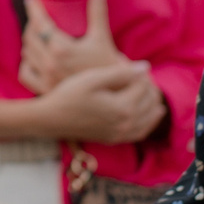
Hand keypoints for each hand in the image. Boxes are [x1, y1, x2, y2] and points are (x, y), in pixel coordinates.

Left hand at [17, 0, 125, 94]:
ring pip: (26, 53)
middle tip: (37, 17)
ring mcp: (46, 78)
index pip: (40, 23)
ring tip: (37, 35)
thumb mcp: (102, 36)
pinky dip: (26, 64)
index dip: (33, 9)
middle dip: (32, 24)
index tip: (30, 0)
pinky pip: (25, 73)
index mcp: (62, 49)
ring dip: (30, 41)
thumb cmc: (109, 66)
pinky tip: (33, 58)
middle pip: (30, 37)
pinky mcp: (44, 90)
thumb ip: (98, 11)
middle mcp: (50, 64)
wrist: (113, 95)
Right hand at [35, 58, 164, 145]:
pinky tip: (149, 114)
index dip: (139, 73)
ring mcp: (120, 134)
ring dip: (152, 103)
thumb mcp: (93, 78)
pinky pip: (141, 132)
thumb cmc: (70, 94)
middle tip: (137, 74)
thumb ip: (121, 73)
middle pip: (150, 102)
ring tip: (149, 90)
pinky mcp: (114, 139)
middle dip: (148, 86)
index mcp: (123, 108)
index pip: (144, 86)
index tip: (128, 64)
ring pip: (149, 119)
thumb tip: (146, 67)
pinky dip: (149, 122)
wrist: (51, 119)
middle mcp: (125, 124)